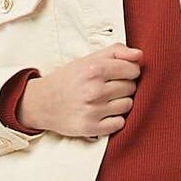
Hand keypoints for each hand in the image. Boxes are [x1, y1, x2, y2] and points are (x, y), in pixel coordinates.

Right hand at [18, 45, 143, 138]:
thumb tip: (139, 55)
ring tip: (106, 100)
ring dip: (120, 103)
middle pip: (131, 87)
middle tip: (109, 87)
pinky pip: (119, 123)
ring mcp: (93, 111)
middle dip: (124, 86)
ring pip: (128, 105)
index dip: (130, 71)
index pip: (132, 69)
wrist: (41, 103)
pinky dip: (114, 119)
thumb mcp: (87, 59)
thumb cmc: (68, 80)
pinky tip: (103, 114)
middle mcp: (94, 90)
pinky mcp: (91, 128)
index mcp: (94, 69)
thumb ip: (115, 52)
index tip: (121, 73)